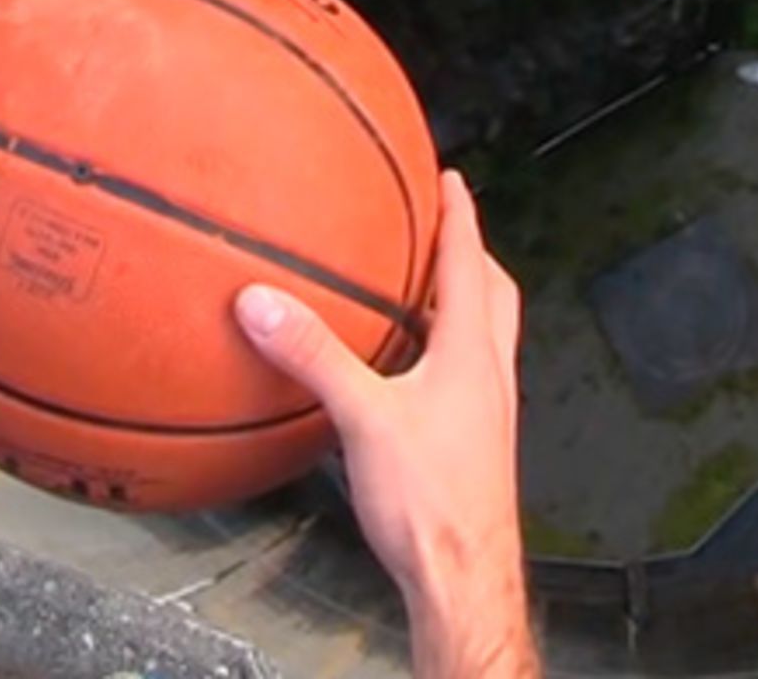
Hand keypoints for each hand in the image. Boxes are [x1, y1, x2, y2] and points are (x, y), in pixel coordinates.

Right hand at [234, 172, 535, 678]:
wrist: (463, 578)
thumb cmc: (431, 502)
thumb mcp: (364, 419)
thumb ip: (314, 356)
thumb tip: (263, 302)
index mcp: (473, 356)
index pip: (471, 265)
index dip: (461, 216)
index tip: (451, 178)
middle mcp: (489, 378)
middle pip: (493, 297)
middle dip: (469, 256)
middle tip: (441, 230)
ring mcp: (486, 415)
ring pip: (482, 340)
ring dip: (457, 307)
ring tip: (417, 295)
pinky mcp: (472, 447)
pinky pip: (461, 382)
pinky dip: (436, 359)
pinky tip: (399, 378)